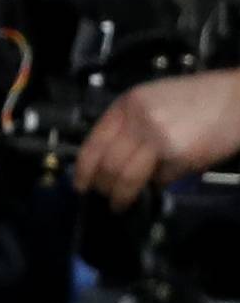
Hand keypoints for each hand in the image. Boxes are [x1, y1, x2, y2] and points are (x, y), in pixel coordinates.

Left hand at [73, 71, 239, 210]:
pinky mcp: (178, 155)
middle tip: (103, 197)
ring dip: (121, 195)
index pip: (93, 141)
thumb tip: (116, 162)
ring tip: (119, 204)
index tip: (79, 184)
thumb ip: (132, 127)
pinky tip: (165, 179)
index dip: (82, 168)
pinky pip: (161, 179)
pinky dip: (159, 184)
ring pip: (126, 177)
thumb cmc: (199, 100)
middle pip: (107, 164)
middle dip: (102, 186)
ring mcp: (156, 138)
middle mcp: (137, 120)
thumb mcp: (154, 102)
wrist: (237, 99)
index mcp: (127, 104)